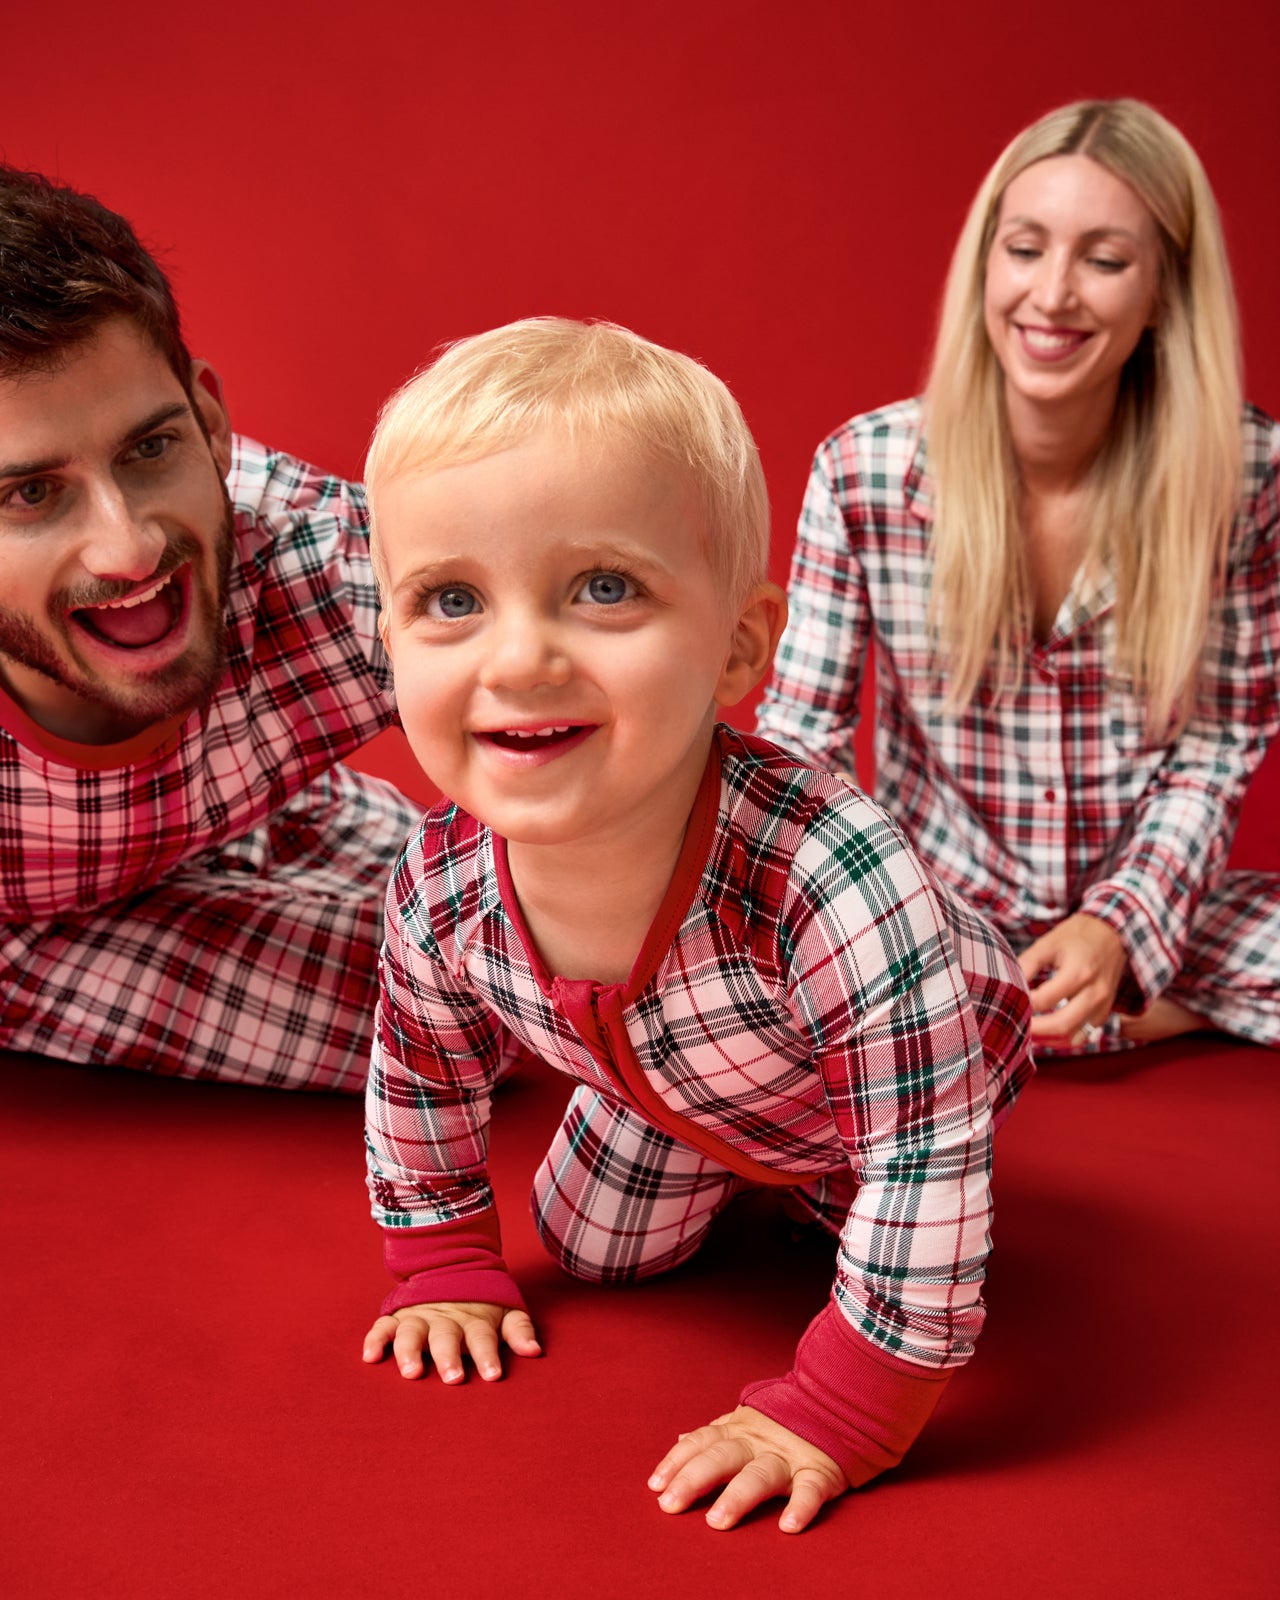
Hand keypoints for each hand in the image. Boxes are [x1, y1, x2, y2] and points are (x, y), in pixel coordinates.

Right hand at [362, 1300, 540, 1383]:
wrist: (451, 1265)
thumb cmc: (482, 1302)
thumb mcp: (506, 1310)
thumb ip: (519, 1330)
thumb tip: (535, 1351)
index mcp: (474, 1320)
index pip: (483, 1339)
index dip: (488, 1356)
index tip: (493, 1376)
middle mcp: (445, 1319)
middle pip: (446, 1338)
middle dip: (448, 1357)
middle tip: (453, 1378)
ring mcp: (420, 1317)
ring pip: (412, 1333)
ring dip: (410, 1351)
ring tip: (412, 1372)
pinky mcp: (398, 1317)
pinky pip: (383, 1327)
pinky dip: (375, 1339)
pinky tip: (371, 1356)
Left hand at [648, 1405, 847, 1533]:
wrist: (835, 1404)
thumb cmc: (781, 1423)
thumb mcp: (744, 1422)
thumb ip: (714, 1435)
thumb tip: (680, 1441)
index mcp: (738, 1430)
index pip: (701, 1443)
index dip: (677, 1462)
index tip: (655, 1485)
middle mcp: (758, 1443)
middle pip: (721, 1458)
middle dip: (694, 1479)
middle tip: (670, 1504)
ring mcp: (788, 1457)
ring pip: (760, 1475)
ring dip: (738, 1497)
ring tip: (717, 1521)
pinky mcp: (819, 1472)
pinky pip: (810, 1490)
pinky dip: (801, 1507)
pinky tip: (788, 1526)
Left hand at [1018, 914, 1128, 1042]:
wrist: (1112, 934)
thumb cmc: (1076, 937)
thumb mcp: (1047, 944)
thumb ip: (1026, 965)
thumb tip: (1006, 986)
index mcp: (1079, 972)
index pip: (1045, 1000)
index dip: (1023, 1004)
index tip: (1007, 1002)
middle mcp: (1095, 993)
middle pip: (1061, 1025)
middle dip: (1034, 1030)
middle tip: (1013, 1025)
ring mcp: (1103, 1006)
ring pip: (1074, 1038)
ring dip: (1048, 1040)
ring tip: (1026, 1032)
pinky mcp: (1104, 1014)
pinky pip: (1083, 1036)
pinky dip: (1062, 1039)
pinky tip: (1045, 1032)